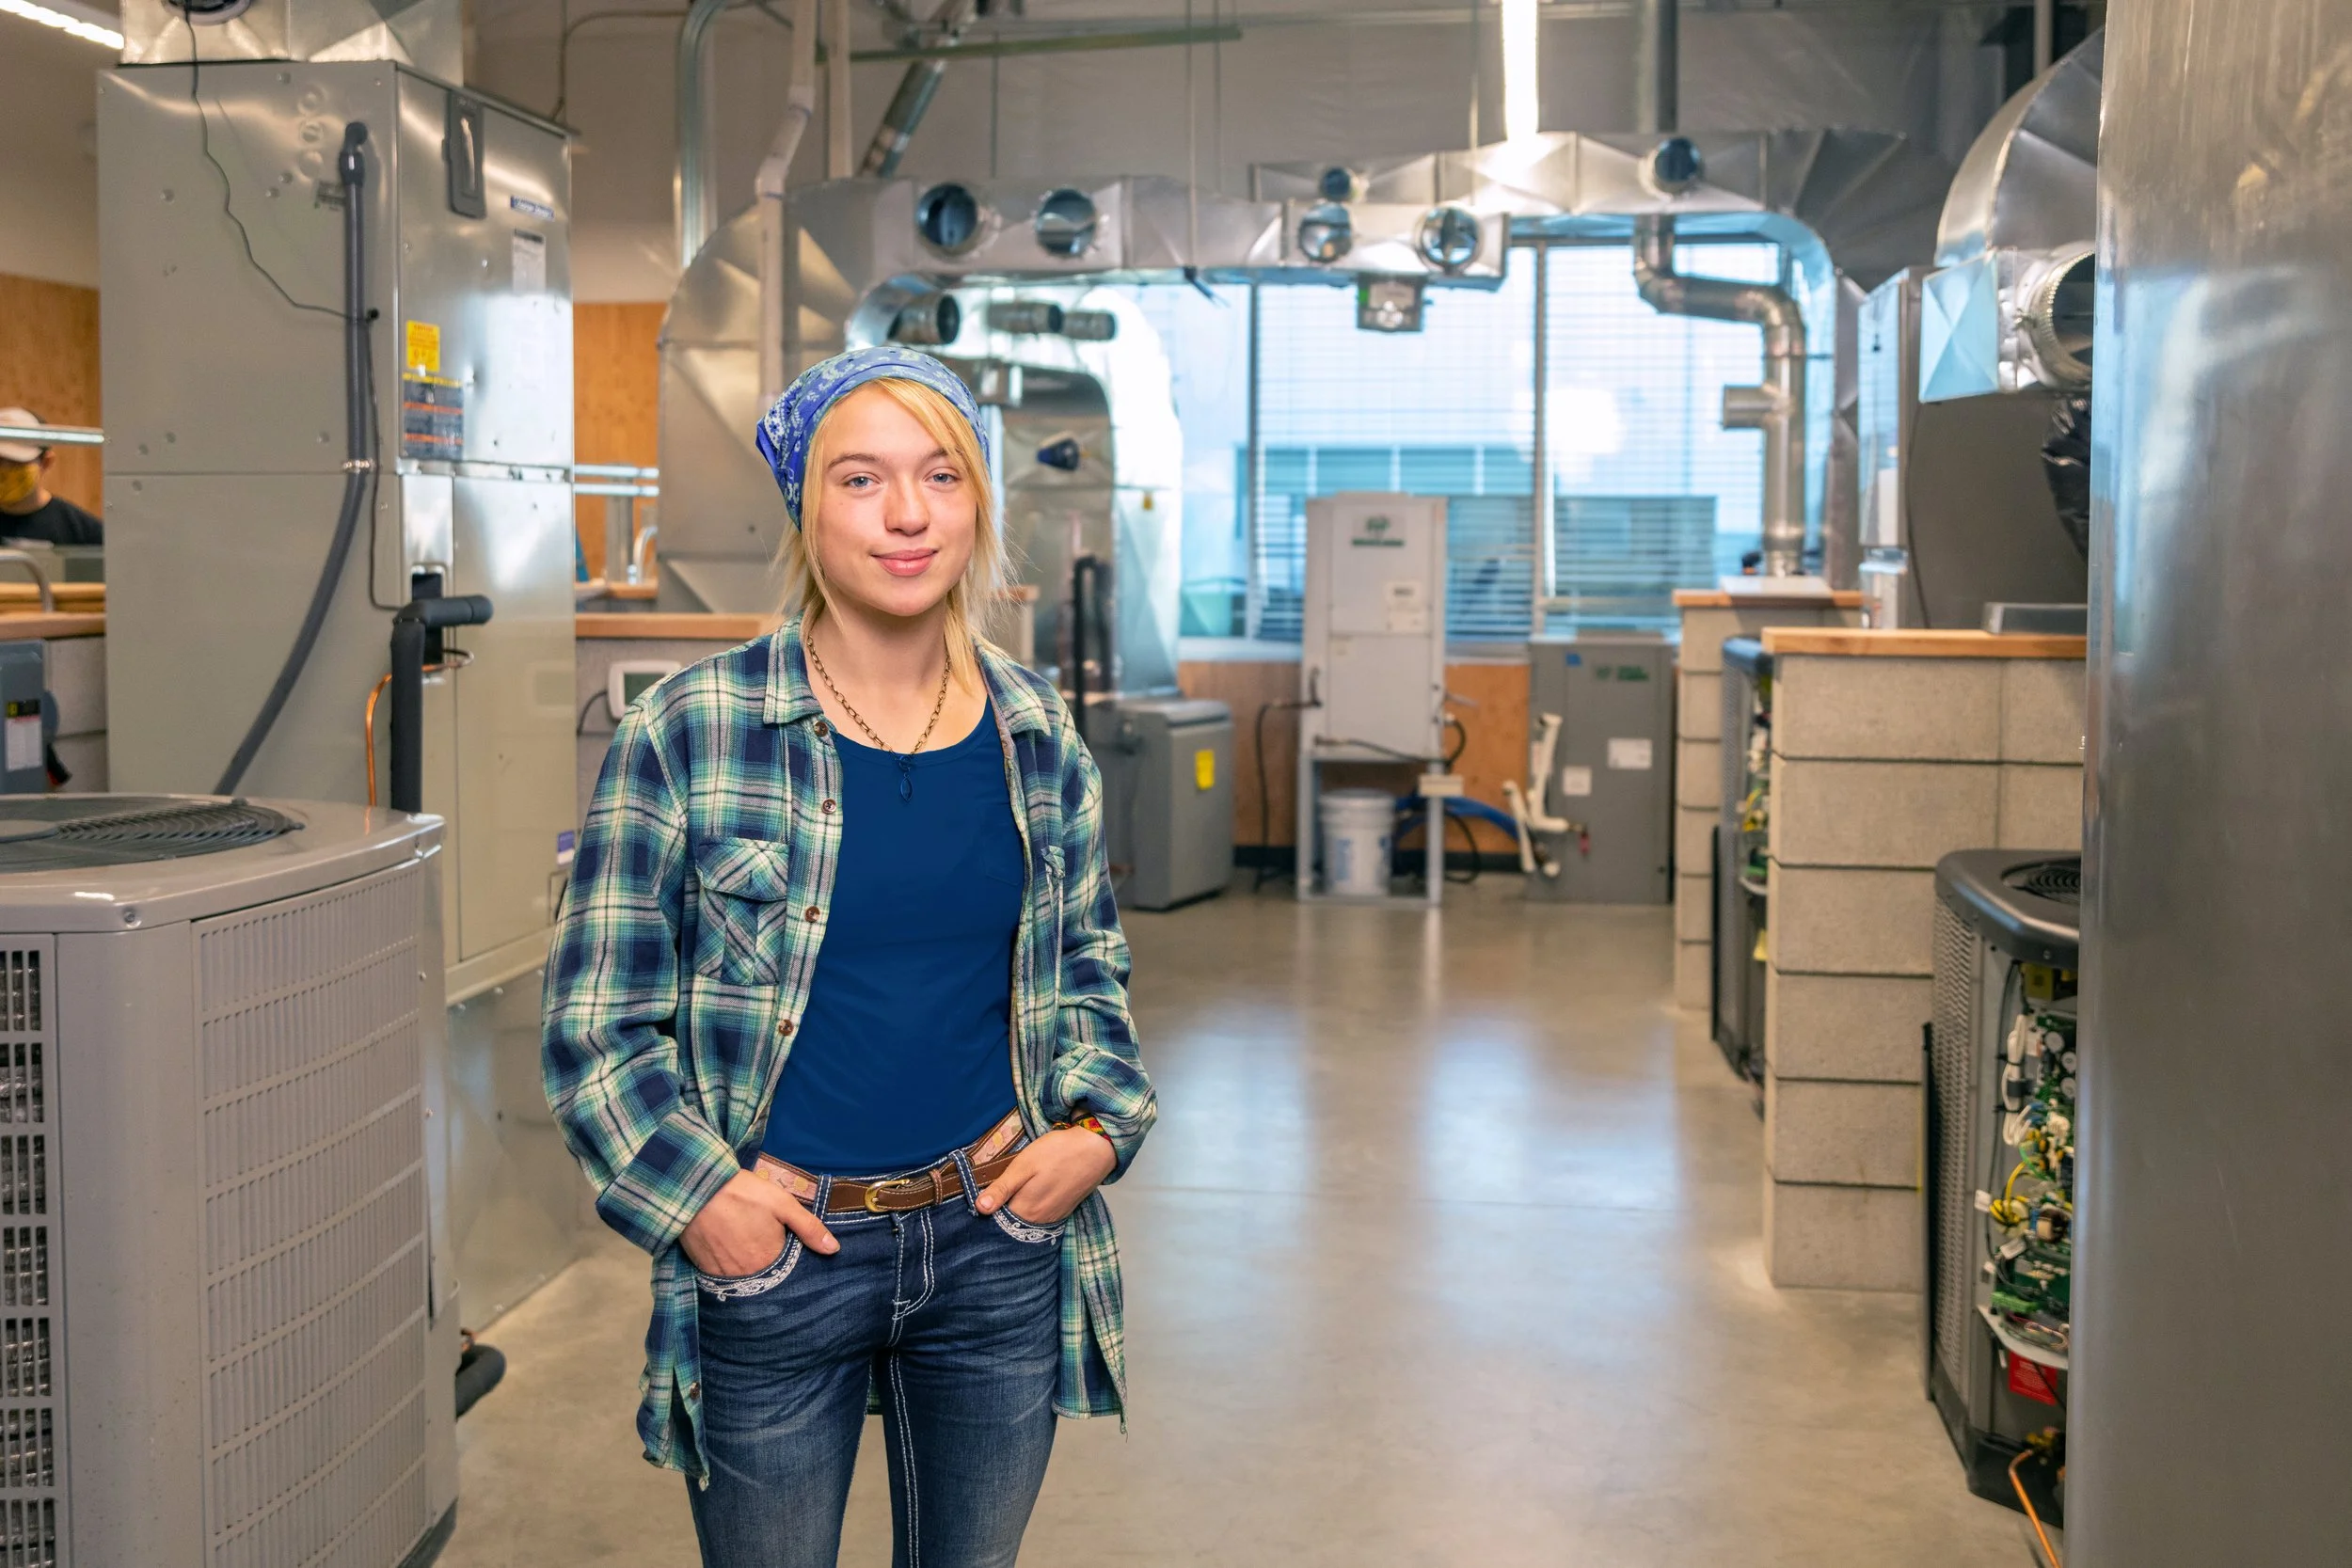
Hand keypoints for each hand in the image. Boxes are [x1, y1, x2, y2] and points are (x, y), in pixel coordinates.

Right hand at [680, 1170, 838, 1275]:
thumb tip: (833, 1250)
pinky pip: (721, 1277)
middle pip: (764, 1277)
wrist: (697, 1188)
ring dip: (747, 1267)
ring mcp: (723, 1274)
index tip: (782, 1245)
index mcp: (769, 1260)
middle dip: (767, 1265)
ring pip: (743, 1278)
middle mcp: (747, 1274)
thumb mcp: (782, 1204)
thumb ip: (809, 1228)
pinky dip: (727, 1267)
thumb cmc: (744, 1193)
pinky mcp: (703, 1269)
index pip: (786, 1271)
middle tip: (761, 1242)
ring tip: (744, 1245)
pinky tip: (728, 1249)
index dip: (786, 1258)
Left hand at [977, 1128, 1116, 1225]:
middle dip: (1000, 1212)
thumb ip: (1002, 1189)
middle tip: (994, 1193)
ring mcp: (1053, 1216)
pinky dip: (1032, 1210)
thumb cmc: (1057, 1152)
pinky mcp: (1064, 1210)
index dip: (988, 1210)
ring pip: (1026, 1220)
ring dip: (1016, 1211)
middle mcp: (1039, 1220)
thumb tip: (980, 1208)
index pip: (997, 1220)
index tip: (981, 1198)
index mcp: (1025, 1210)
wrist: (1096, 1149)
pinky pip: (1041, 1217)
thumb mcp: (1023, 1165)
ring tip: (1011, 1193)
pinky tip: (1031, 1195)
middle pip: (1011, 1223)